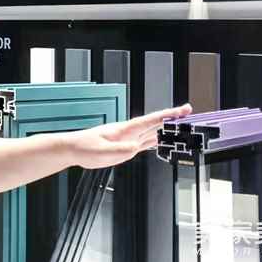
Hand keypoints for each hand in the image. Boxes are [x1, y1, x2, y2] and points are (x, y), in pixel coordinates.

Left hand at [66, 104, 191, 168]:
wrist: (72, 150)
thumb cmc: (84, 149)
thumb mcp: (102, 151)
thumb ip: (120, 150)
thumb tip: (136, 147)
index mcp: (124, 130)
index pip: (150, 120)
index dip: (167, 115)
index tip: (183, 110)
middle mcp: (128, 132)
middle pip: (154, 124)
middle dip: (172, 119)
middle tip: (189, 114)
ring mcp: (127, 139)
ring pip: (151, 133)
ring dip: (166, 130)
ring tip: (182, 127)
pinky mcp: (123, 147)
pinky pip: (143, 143)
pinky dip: (155, 141)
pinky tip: (161, 141)